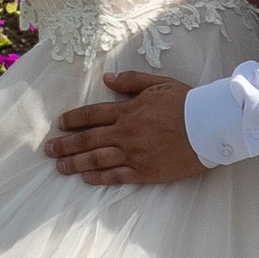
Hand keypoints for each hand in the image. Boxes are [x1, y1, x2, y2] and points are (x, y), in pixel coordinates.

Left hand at [46, 73, 203, 184]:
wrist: (210, 126)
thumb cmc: (187, 102)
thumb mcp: (158, 83)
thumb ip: (130, 81)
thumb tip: (107, 78)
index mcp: (128, 110)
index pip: (92, 115)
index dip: (73, 120)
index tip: (59, 124)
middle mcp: (126, 132)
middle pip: (88, 139)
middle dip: (65, 144)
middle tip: (48, 150)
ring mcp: (134, 154)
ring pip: (96, 159)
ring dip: (75, 163)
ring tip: (59, 166)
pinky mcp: (145, 171)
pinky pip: (116, 176)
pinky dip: (98, 178)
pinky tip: (85, 178)